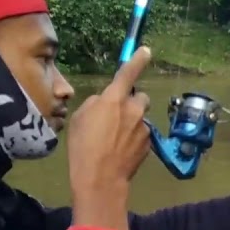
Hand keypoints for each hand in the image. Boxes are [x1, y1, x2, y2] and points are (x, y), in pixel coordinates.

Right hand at [67, 46, 152, 229]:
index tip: (146, 51)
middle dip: (131, 103)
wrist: (101, 178)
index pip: (128, 74)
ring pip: (140, 118)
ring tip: (115, 139)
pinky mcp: (149, 144)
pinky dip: (134, 138)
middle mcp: (134, 110)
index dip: (137, 60)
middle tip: (116, 116)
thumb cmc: (83, 146)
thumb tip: (106, 102)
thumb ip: (96, 104)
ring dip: (132, 122)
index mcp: (114, 99)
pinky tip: (121, 150)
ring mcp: (144, 128)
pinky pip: (142, 134)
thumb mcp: (80, 118)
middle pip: (140, 98)